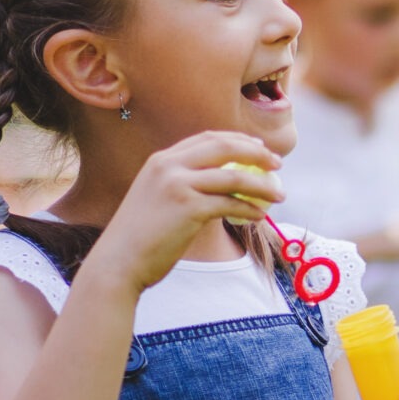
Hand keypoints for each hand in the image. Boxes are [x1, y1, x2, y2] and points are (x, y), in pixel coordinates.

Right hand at [89, 133, 281, 297]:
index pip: (207, 138)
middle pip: (224, 147)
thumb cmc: (142, 237)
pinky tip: (260, 216)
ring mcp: (178, 184)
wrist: (119, 261)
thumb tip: (224, 184)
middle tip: (278, 165)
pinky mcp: (188, 208)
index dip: (238, 140)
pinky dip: (250, 209)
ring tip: (280, 194)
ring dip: (262, 186)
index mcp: (162, 160)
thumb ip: (184, 185)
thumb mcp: (158, 198)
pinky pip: (230, 203)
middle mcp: (168, 165)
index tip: (260, 147)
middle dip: (257, 153)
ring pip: (234, 177)